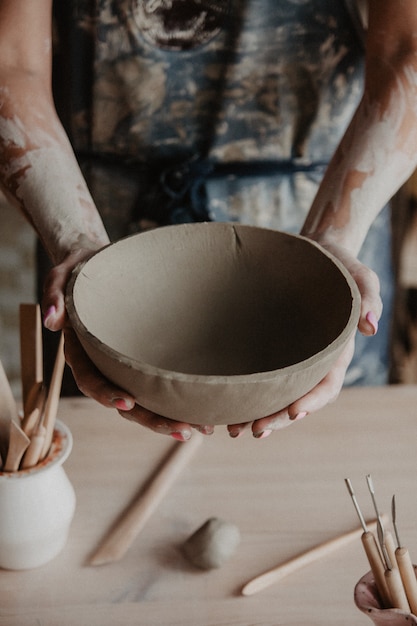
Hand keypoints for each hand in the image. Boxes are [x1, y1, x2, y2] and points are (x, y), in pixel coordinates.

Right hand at [41, 248, 212, 439]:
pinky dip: (176, 400)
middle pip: (124, 402)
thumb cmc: (81, 272)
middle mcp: (104, 366)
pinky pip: (156, 387)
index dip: (107, 394)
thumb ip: (54, 297)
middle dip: (151, 419)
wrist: (99, 267)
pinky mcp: (143, 362)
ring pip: (143, 402)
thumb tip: (51, 322)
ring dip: (168, 418)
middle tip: (182, 429)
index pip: (91, 380)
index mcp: (82, 352)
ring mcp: (124, 367)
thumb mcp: (61, 278)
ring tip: (198, 429)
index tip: (128, 402)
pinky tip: (201, 410)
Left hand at [227, 244, 382, 438]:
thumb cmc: (338, 267)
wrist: (311, 257)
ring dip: (256, 415)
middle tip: (256, 430)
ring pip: (274, 396)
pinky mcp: (269, 351)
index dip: (313, 402)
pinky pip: (259, 379)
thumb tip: (371, 326)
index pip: (327, 385)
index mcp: (335, 352)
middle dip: (278, 418)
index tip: (294, 412)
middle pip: (297, 400)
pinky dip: (244, 395)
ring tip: (233, 429)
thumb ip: (368, 297)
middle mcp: (312, 362)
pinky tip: (225, 405)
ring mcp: (289, 359)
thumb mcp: (359, 277)